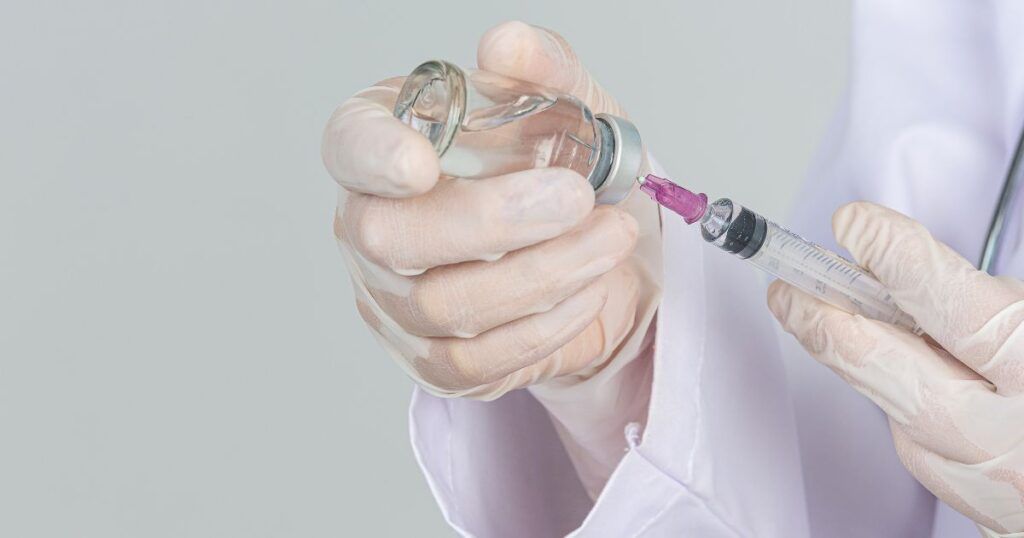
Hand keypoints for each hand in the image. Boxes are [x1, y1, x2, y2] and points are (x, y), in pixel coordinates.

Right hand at [321, 21, 661, 399]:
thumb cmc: (560, 173)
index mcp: (387, 148)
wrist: (594, 253)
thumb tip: (509, 44)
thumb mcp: (566, 108)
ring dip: (544, 272)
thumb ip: (543, 70)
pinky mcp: (434, 362)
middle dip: (491, 220)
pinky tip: (588, 287)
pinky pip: (476, 360)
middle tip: (574, 196)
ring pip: (445, 305)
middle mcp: (372, 228)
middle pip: (391, 238)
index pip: (349, 146)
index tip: (421, 161)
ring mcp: (396, 304)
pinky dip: (545, 325)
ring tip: (610, 236)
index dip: (373, 155)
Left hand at [768, 202, 1023, 534]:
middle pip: (890, 372)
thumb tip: (921, 266)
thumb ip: (1008, 302)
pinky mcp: (989, 519)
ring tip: (827, 321)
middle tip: (787, 286)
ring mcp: (998, 489)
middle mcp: (1016, 439)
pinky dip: (912, 416)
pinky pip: (930, 460)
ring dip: (863, 368)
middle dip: (826, 322)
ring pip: (901, 420)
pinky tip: (914, 387)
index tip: (855, 223)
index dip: (895, 257)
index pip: (952, 305)